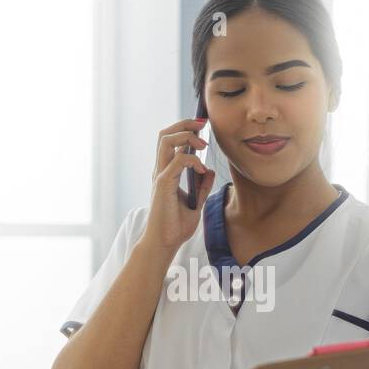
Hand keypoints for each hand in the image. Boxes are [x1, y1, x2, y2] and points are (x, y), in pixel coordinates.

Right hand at [144, 118, 214, 252]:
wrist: (165, 244)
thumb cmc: (175, 227)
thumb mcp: (195, 203)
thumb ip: (202, 187)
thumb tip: (209, 171)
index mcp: (166, 173)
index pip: (170, 141)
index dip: (185, 129)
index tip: (203, 128)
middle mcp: (161, 170)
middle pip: (165, 134)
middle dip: (184, 124)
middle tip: (203, 125)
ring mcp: (160, 176)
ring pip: (166, 140)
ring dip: (186, 136)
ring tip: (203, 144)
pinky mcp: (163, 184)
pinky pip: (177, 160)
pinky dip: (192, 159)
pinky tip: (201, 169)